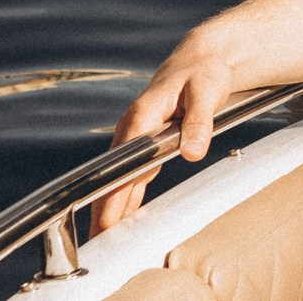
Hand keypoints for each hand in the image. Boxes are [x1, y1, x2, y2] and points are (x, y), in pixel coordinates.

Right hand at [90, 35, 237, 234]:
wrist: (202, 57)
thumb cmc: (203, 70)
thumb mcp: (206, 91)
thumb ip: (199, 121)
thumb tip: (192, 150)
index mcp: (142, 117)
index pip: (121, 164)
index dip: (111, 195)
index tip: (106, 221)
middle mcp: (133, 129)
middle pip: (112, 177)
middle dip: (103, 211)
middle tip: (96, 245)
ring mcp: (137, 137)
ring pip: (119, 179)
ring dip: (110, 209)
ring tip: (102, 241)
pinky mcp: (148, 142)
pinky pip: (133, 175)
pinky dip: (126, 197)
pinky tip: (121, 218)